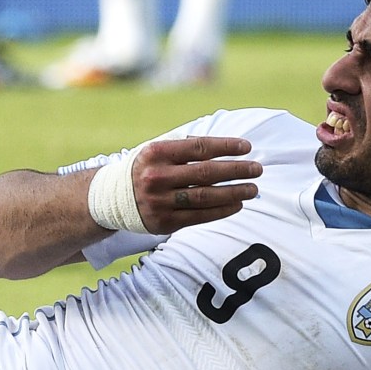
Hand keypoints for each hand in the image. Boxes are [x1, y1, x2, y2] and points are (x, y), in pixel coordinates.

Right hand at [131, 136, 261, 233]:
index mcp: (156, 153)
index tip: (247, 147)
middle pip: (206, 173)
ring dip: (234, 193)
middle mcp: (157, 177)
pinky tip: (237, 205)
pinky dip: (221, 211)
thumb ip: (187, 147)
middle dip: (236, 171)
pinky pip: (199, 217)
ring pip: (205, 197)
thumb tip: (228, 147)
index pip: (199, 148)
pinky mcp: (164, 222)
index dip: (226, 147)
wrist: (113, 198)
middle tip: (257, 169)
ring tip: (253, 189)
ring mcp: (160, 201)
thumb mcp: (158, 151)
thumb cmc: (147, 169)